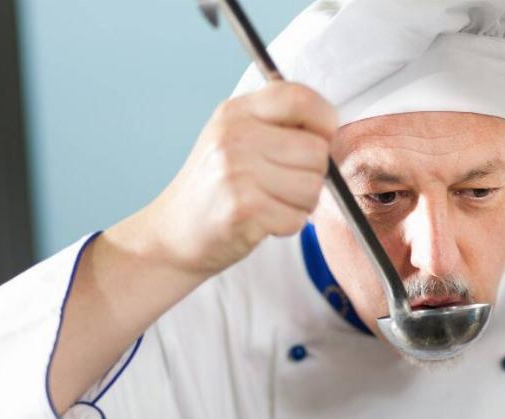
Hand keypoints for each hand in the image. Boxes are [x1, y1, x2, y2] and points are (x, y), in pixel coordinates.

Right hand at [145, 81, 336, 275]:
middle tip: (283, 184)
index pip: (301, 97)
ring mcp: (237, 172)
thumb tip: (332, 128)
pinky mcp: (243, 209)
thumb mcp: (235, 138)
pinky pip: (297, 218)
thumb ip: (278, 125)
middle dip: (312, 174)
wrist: (172, 234)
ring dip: (301, 204)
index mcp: (236, 112)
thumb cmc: (216, 188)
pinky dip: (287, 226)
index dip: (324, 121)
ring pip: (312, 187)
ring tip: (270, 202)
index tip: (319, 139)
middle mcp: (234, 136)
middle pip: (317, 150)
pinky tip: (262, 221)